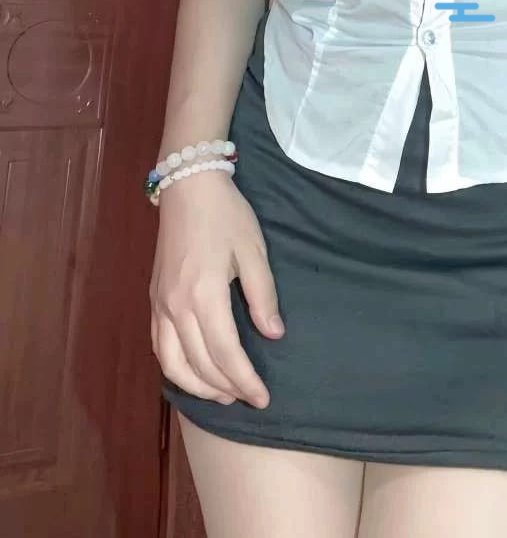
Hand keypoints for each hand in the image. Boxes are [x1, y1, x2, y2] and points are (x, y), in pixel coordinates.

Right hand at [150, 170, 284, 405]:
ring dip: (198, 386)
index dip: (245, 381)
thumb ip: (263, 296)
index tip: (263, 398)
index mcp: (205, 295)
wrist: (188, 187)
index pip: (226, 354)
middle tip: (250, 399)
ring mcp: (160, 304)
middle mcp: (177, 307)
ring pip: (173, 363)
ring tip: (223, 394)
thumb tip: (273, 335)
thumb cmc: (226, 215)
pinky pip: (159, 346)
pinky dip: (175, 368)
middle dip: (227, 388)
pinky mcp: (153, 299)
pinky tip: (192, 372)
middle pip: (200, 364)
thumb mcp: (253, 251)